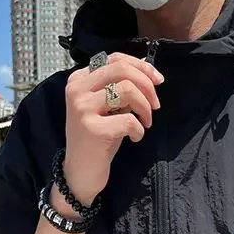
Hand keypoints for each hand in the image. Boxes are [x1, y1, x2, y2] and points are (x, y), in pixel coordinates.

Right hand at [60, 52, 163, 208]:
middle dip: (147, 85)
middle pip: (121, 70)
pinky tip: (135, 138)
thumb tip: (146, 66)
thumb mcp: (107, 108)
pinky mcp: (92, 129)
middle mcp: (76, 91)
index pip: (114, 59)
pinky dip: (139, 129)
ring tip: (146, 122)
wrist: (80, 174)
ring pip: (127, 90)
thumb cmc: (96, 140)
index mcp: (78, 81)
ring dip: (145, 107)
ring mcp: (82, 109)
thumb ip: (119, 86)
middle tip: (156, 105)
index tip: (157, 81)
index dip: (141, 67)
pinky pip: (128, 120)